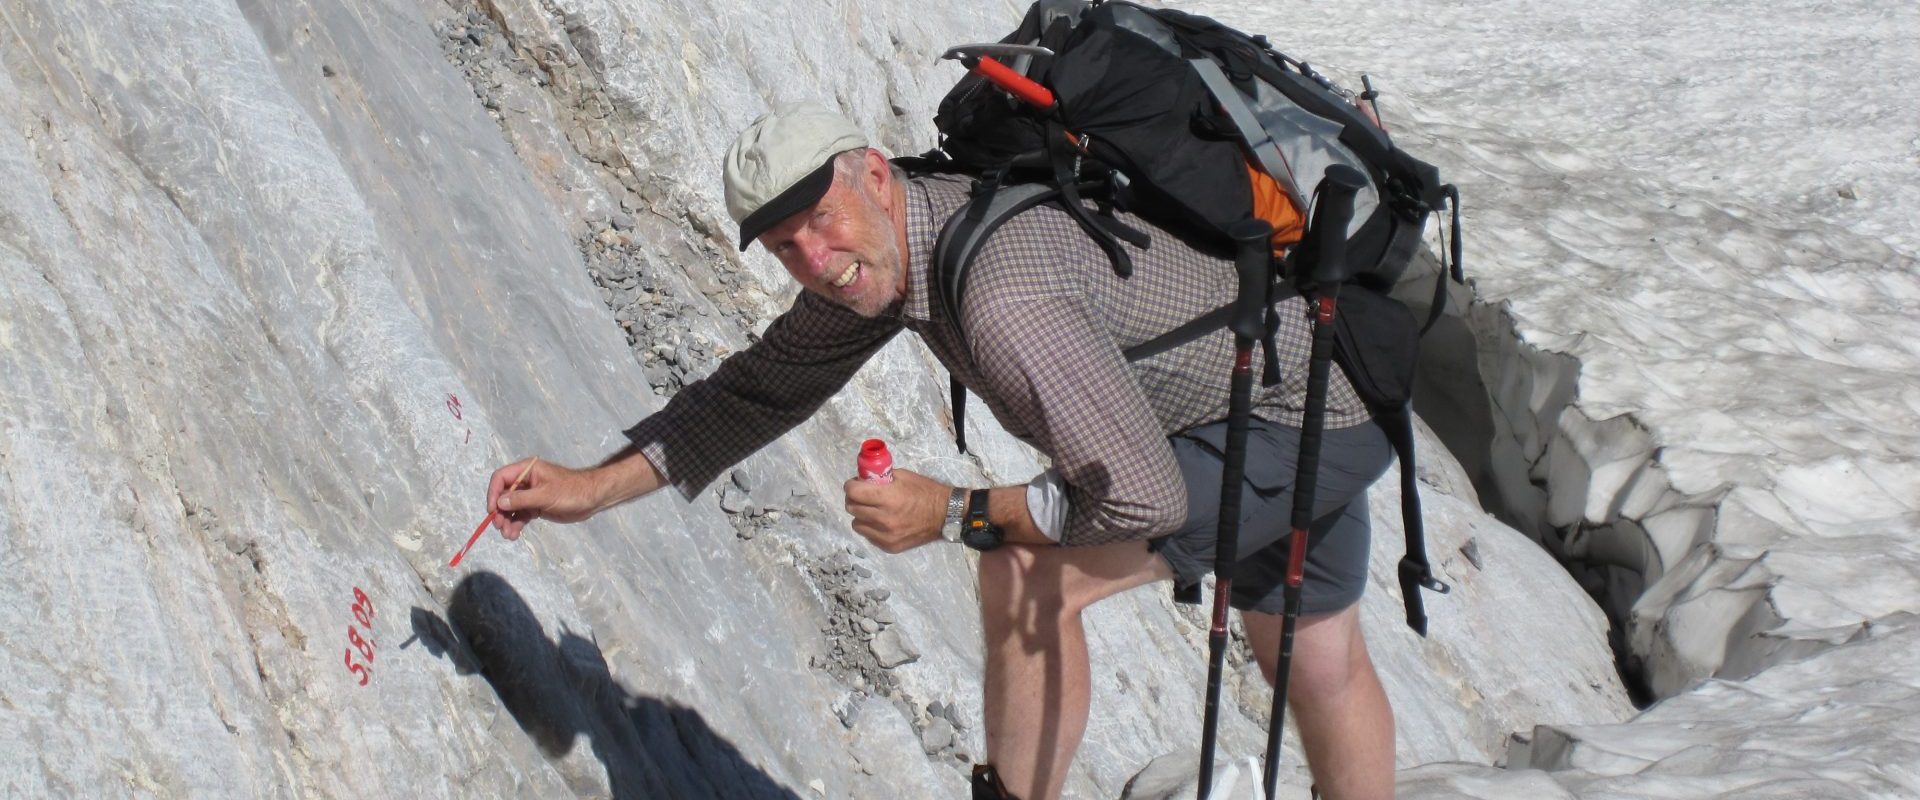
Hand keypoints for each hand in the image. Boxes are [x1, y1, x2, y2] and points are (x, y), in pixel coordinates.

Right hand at [487, 458, 604, 540]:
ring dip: (507, 521)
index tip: (492, 510)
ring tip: (508, 535)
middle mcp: (525, 481)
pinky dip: (516, 524)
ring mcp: (530, 495)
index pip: (501, 478)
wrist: (592, 499)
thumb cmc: (571, 491)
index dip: (493, 493)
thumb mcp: (545, 495)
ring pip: (511, 508)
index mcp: (527, 470)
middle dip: (500, 512)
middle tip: (499, 526)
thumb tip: (499, 503)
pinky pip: (520, 516)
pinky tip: (514, 535)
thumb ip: (522, 499)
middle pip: (503, 495)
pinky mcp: (536, 507)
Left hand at [843, 468, 948, 553]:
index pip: (853, 493)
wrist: (945, 515)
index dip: (851, 486)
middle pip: (852, 508)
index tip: (854, 484)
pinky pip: (869, 535)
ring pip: (857, 524)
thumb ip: (881, 478)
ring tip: (873, 510)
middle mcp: (884, 519)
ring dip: (862, 515)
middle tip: (863, 496)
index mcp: (888, 498)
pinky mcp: (889, 546)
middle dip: (854, 499)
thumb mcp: (904, 477)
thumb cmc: (925, 492)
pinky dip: (872, 528)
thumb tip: (863, 479)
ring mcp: (886, 536)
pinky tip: (883, 522)